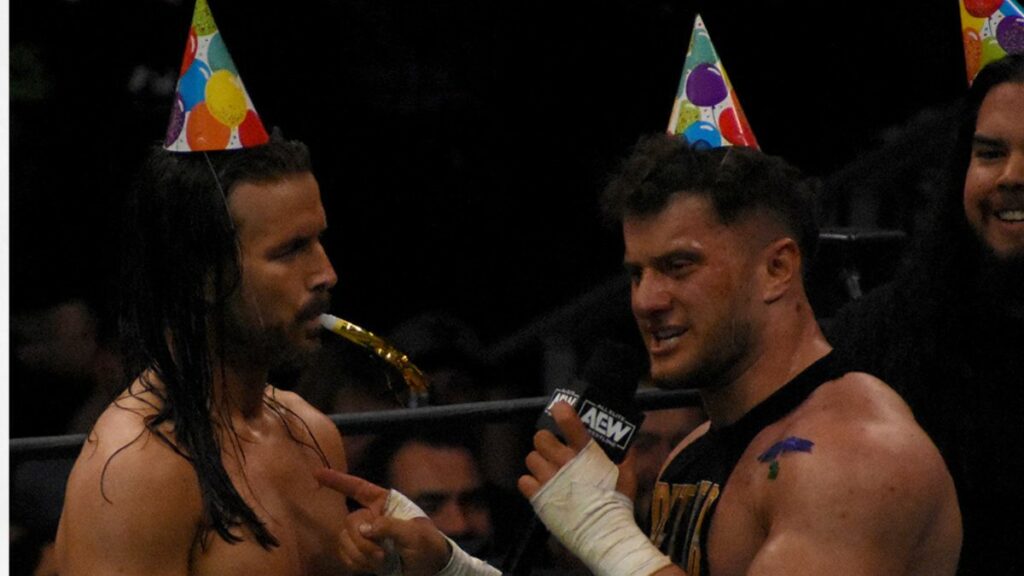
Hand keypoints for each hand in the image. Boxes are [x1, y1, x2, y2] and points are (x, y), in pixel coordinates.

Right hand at [315, 469, 449, 575]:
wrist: (431, 570)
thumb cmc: (428, 545)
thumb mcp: (415, 534)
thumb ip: (390, 527)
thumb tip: (364, 529)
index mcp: (385, 503)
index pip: (359, 488)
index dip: (338, 480)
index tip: (317, 473)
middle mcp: (371, 516)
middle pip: (350, 522)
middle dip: (362, 541)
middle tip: (381, 555)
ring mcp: (365, 536)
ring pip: (344, 540)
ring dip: (359, 555)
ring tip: (381, 562)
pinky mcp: (361, 554)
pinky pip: (345, 556)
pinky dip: (354, 563)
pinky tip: (370, 567)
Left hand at [518, 401, 634, 498]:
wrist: (604, 533)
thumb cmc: (617, 504)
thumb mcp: (627, 475)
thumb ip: (625, 456)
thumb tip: (628, 445)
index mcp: (585, 452)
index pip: (568, 421)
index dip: (561, 411)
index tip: (560, 410)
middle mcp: (564, 462)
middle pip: (540, 438)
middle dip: (546, 442)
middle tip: (554, 451)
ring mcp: (550, 479)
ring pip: (531, 458)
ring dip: (539, 463)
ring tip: (548, 471)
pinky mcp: (539, 498)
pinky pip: (524, 481)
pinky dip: (531, 483)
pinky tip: (541, 487)